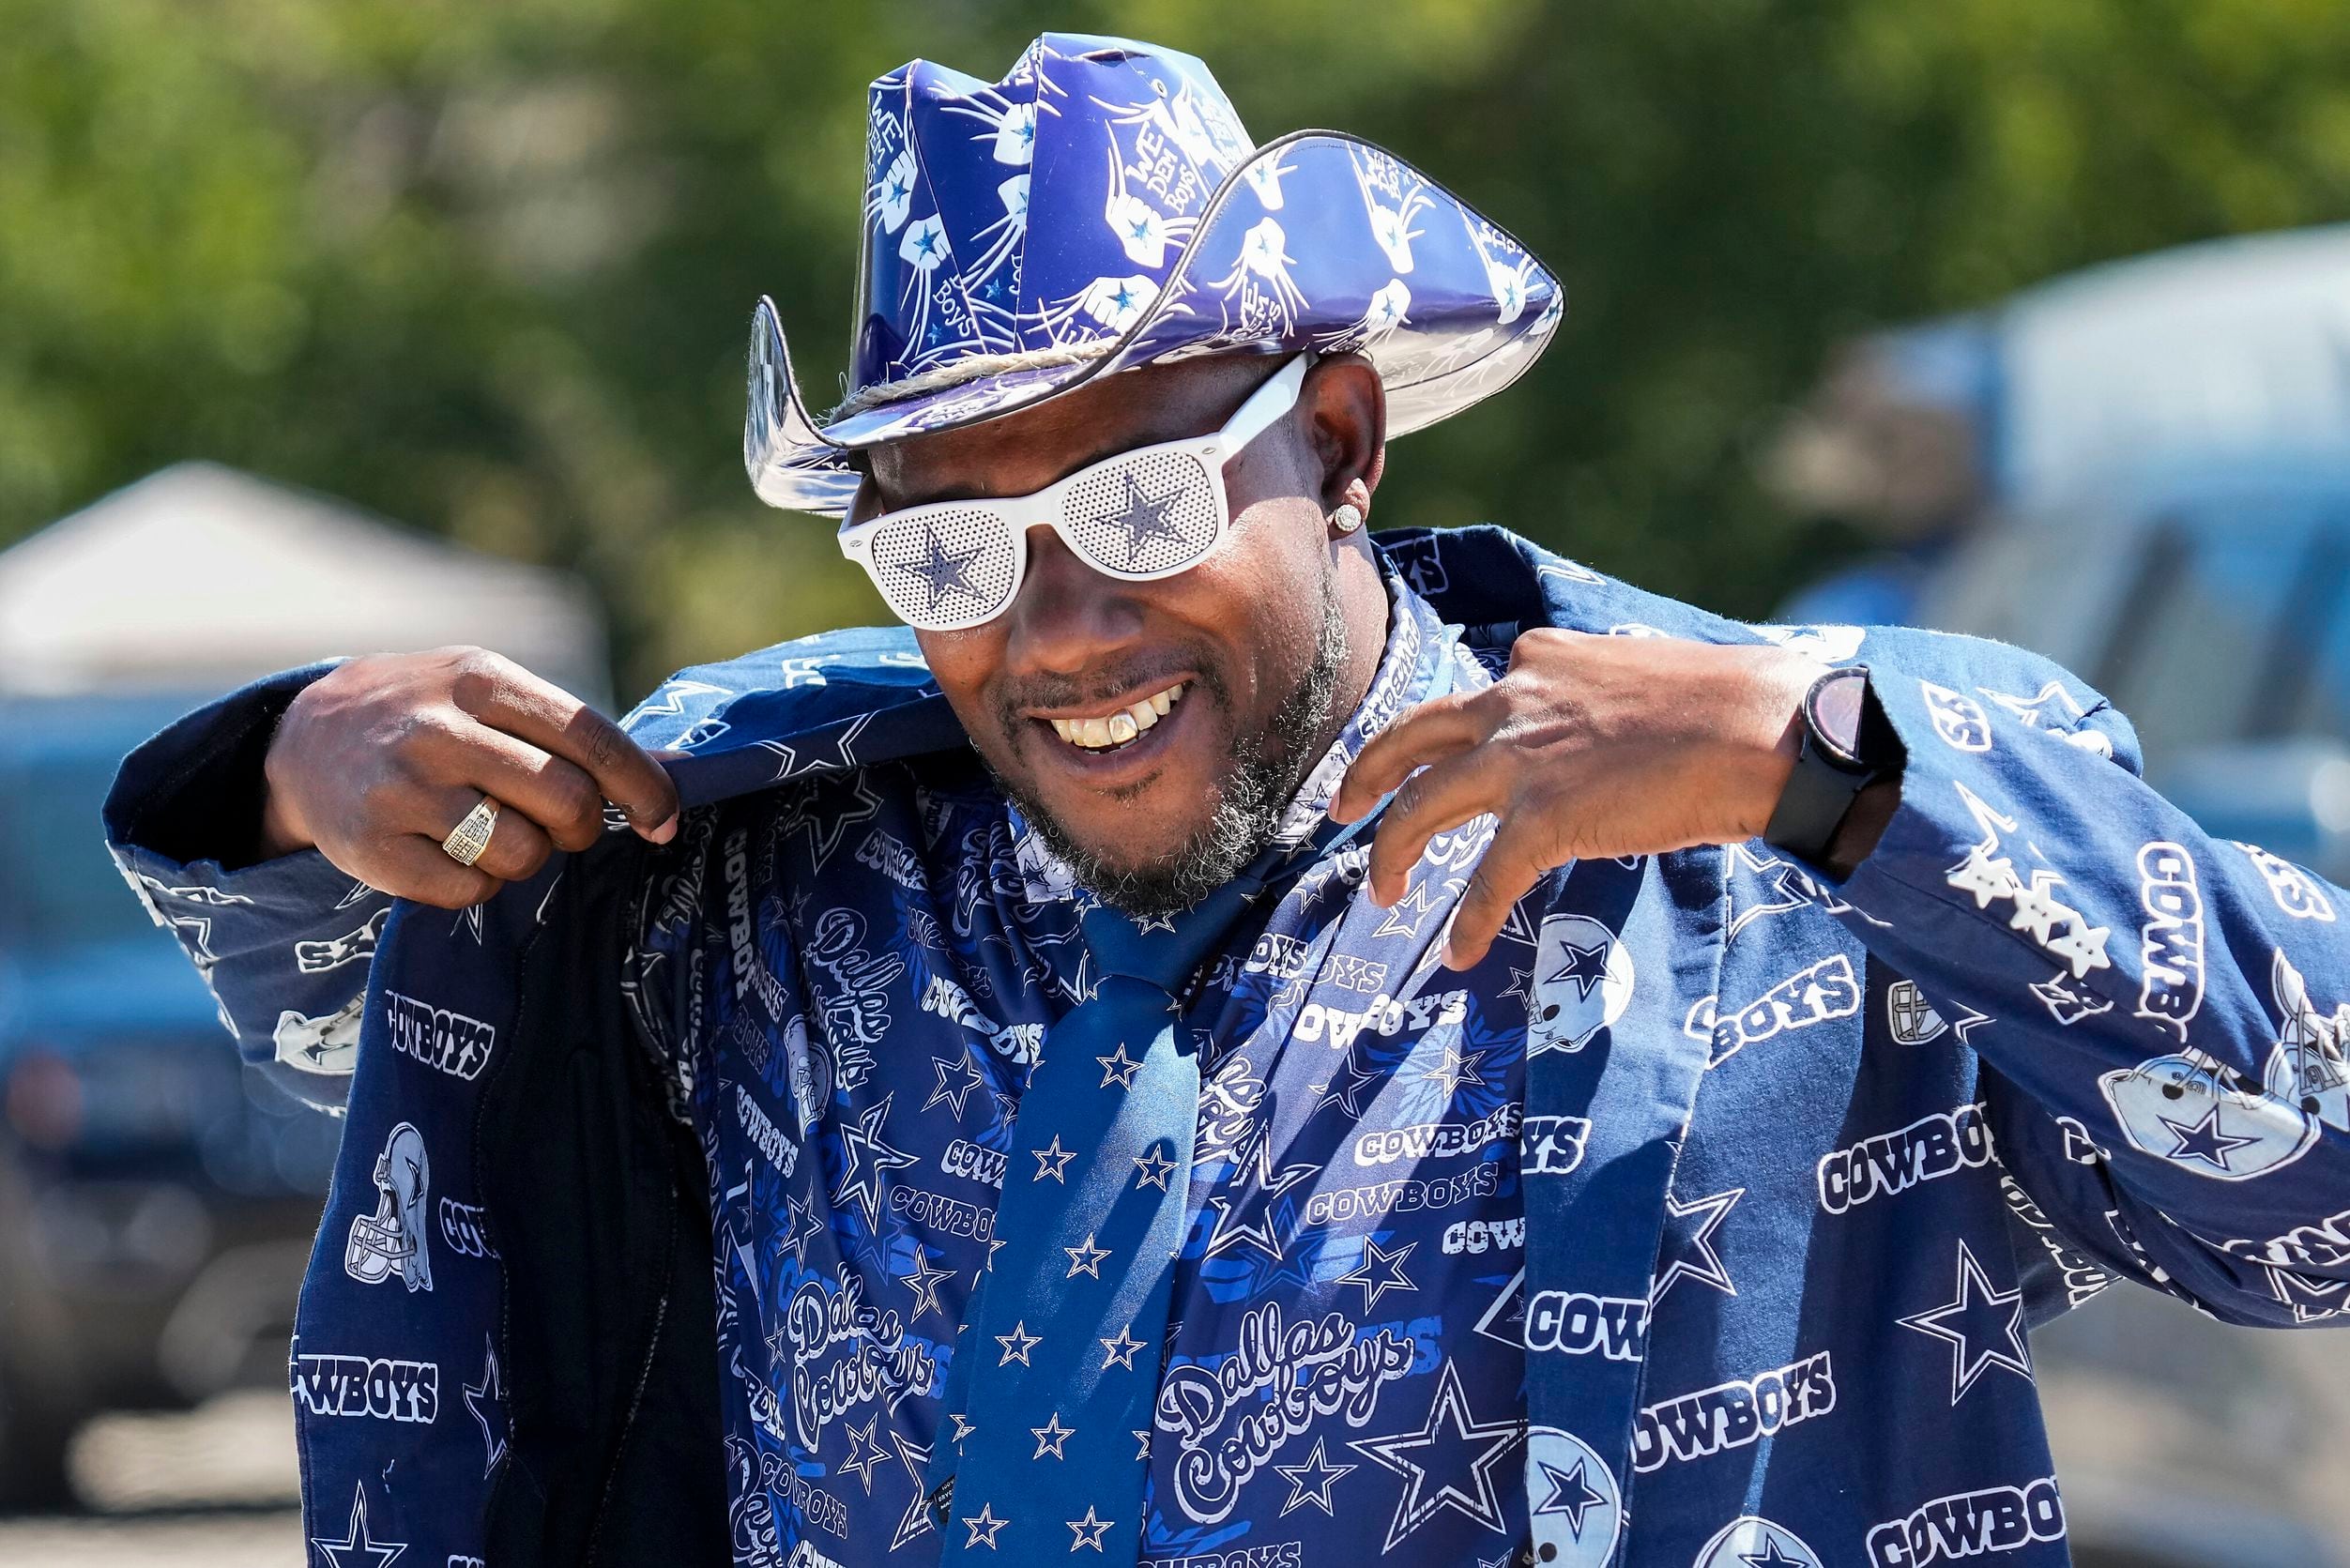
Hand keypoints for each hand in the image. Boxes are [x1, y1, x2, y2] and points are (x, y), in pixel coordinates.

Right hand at [260, 647, 679, 908]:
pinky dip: (476, 885)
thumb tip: (667, 780)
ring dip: (525, 857)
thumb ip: (563, 729)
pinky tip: (452, 854)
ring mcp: (401, 789)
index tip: (665, 821)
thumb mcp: (486, 690)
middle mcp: (439, 729)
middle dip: (581, 828)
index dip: (642, 787)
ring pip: (521, 853)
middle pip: (566, 801)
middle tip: (564, 827)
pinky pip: (468, 891)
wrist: (306, 737)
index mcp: (481, 680)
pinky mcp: (371, 847)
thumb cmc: (429, 715)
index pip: (589, 737)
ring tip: (492, 832)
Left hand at [1330, 629, 1818, 968]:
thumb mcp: (1643, 673)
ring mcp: (1522, 760)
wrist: (1761, 730)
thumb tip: (1609, 729)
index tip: (1428, 759)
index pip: (1473, 699)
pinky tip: (1458, 954)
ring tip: (1382, 893)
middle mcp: (1514, 700)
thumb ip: (1601, 698)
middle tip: (1342, 806)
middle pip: (1410, 738)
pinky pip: (1487, 882)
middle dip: (1368, 774)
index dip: (1448, 736)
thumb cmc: (1732, 705)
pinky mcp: (1544, 818)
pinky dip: (1469, 921)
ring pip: (1423, 807)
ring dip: (1393, 853)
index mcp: (1539, 661)